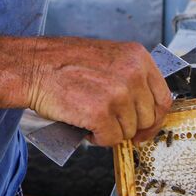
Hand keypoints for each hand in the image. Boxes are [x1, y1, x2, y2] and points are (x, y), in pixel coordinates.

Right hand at [21, 37, 172, 146]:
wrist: (32, 67)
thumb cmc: (63, 63)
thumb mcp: (107, 57)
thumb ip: (129, 77)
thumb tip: (143, 108)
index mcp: (137, 57)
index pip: (162, 98)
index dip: (154, 119)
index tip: (144, 128)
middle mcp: (132, 73)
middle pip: (148, 118)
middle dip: (130, 127)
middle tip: (110, 124)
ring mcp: (118, 93)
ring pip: (128, 131)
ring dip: (110, 132)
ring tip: (91, 118)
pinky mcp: (101, 112)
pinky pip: (110, 139)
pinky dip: (97, 138)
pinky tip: (84, 125)